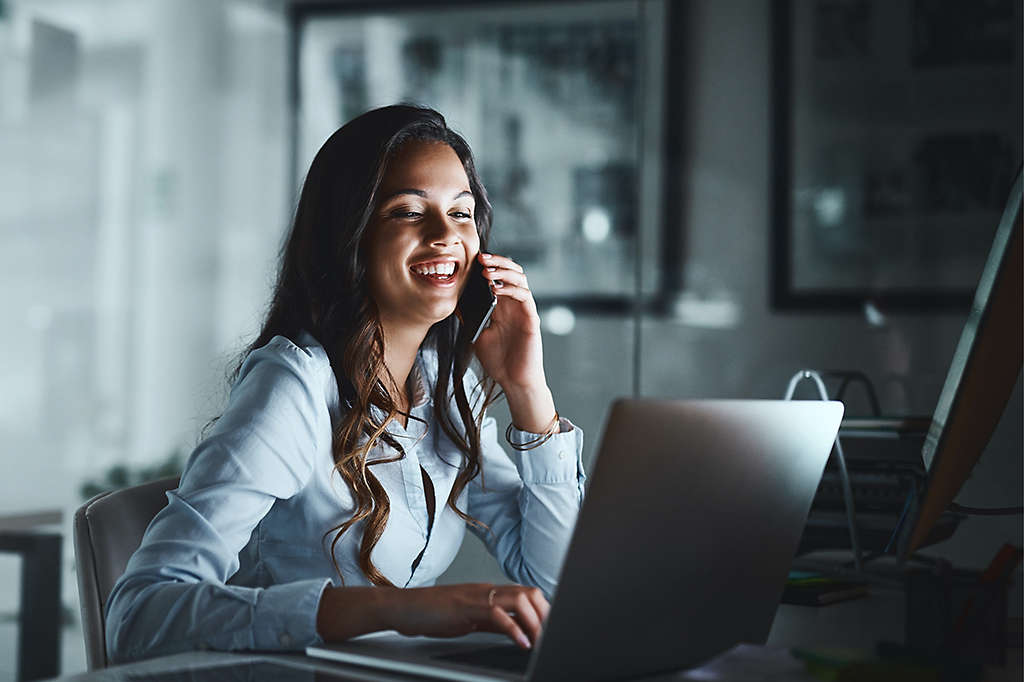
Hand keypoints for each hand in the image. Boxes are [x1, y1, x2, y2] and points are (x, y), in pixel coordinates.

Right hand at [385, 583, 548, 649]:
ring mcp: (476, 596)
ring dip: (535, 622)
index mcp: (490, 592)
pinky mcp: (466, 607)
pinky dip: (514, 629)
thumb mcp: (469, 618)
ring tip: (540, 642)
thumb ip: (493, 622)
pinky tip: (521, 643)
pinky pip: (497, 614)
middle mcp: (487, 590)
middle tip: (550, 636)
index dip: (544, 611)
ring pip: (519, 600)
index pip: (527, 593)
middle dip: (545, 615)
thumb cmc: (432, 613)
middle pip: (530, 593)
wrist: (403, 608)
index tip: (551, 629)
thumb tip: (517, 630)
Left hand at [471, 252, 545, 393]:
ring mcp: (524, 310)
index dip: (489, 266)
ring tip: (487, 270)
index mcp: (502, 307)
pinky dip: (511, 288)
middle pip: (511, 272)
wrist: (513, 381)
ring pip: (520, 279)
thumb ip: (469, 317)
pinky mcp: (531, 318)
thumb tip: (454, 301)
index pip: (498, 277)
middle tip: (480, 258)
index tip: (472, 259)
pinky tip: (496, 288)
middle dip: (497, 262)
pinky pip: (525, 296)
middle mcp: (514, 305)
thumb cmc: (498, 361)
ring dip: (504, 271)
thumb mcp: (477, 335)